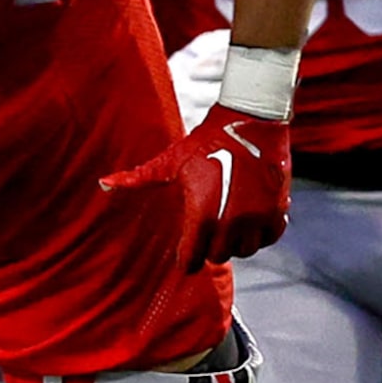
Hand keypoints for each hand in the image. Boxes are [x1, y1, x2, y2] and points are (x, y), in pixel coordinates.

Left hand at [102, 103, 291, 272]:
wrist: (251, 122)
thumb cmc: (206, 141)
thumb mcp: (170, 161)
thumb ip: (138, 178)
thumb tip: (103, 183)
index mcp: (202, 213)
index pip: (193, 257)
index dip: (187, 260)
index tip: (186, 260)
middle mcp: (231, 220)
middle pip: (219, 256)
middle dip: (210, 249)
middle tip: (206, 234)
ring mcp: (257, 217)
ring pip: (246, 250)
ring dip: (235, 244)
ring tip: (227, 228)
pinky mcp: (278, 209)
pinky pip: (269, 238)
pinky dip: (259, 236)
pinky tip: (249, 224)